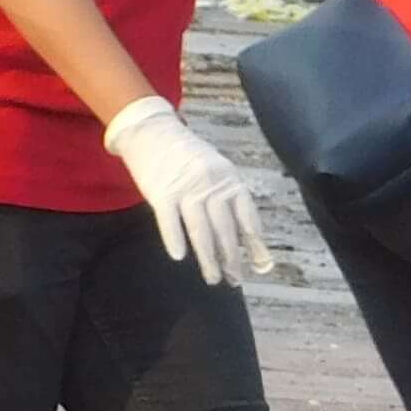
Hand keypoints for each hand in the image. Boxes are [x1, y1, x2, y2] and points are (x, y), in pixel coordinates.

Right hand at [99, 94, 273, 286]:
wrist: (152, 131)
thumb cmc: (187, 156)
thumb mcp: (217, 170)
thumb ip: (230, 199)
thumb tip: (246, 236)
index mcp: (229, 178)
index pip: (247, 214)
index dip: (253, 242)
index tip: (258, 264)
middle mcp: (211, 184)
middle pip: (225, 228)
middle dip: (232, 258)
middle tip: (235, 279)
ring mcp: (185, 189)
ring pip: (200, 230)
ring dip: (208, 258)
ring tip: (213, 278)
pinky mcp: (161, 193)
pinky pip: (169, 221)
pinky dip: (174, 238)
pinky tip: (180, 257)